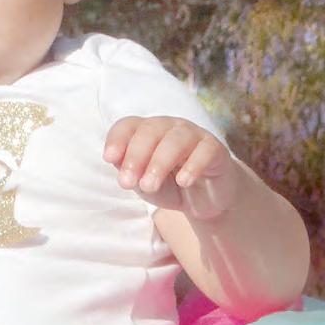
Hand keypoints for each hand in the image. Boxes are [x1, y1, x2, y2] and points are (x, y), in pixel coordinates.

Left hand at [103, 116, 238, 221]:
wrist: (205, 199)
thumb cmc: (169, 186)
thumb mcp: (143, 183)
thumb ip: (130, 173)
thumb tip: (116, 161)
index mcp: (147, 131)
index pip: (128, 125)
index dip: (117, 139)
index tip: (109, 158)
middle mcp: (169, 127)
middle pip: (150, 131)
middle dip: (135, 156)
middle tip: (126, 183)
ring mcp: (194, 135)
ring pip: (175, 140)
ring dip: (159, 163)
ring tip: (149, 186)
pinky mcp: (215, 149)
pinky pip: (205, 151)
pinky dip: (192, 166)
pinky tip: (183, 182)